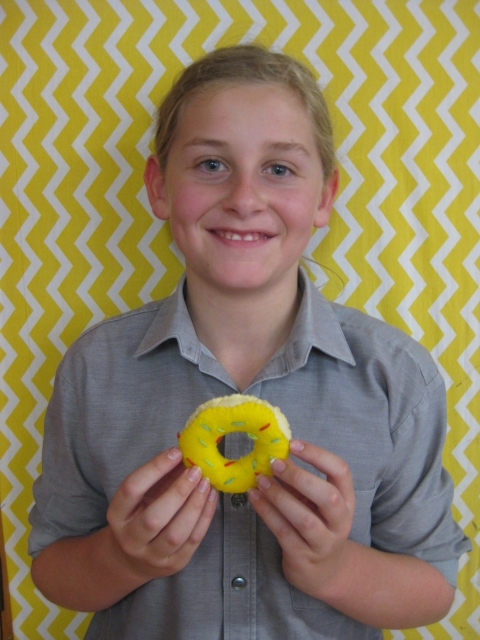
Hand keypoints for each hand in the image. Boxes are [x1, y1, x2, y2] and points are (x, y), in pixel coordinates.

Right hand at [106, 447, 217, 581]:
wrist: (131, 558)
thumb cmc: (139, 515)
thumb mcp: (141, 495)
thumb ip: (161, 476)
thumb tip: (185, 452)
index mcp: (117, 515)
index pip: (131, 489)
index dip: (154, 469)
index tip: (176, 452)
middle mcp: (130, 539)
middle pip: (154, 518)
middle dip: (179, 491)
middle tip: (196, 470)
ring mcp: (151, 556)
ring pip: (175, 534)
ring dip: (195, 505)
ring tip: (206, 483)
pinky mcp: (173, 564)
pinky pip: (192, 541)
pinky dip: (206, 517)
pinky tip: (212, 497)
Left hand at [248, 440, 354, 598]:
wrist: (324, 571)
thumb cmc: (316, 523)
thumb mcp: (313, 500)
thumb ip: (299, 477)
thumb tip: (277, 450)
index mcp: (347, 499)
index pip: (341, 471)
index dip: (318, 455)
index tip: (293, 444)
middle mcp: (340, 521)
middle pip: (328, 496)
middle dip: (299, 477)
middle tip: (275, 463)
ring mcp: (324, 542)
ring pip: (304, 519)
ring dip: (280, 496)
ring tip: (261, 480)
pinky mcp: (303, 556)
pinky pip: (284, 532)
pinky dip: (267, 513)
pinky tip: (255, 497)